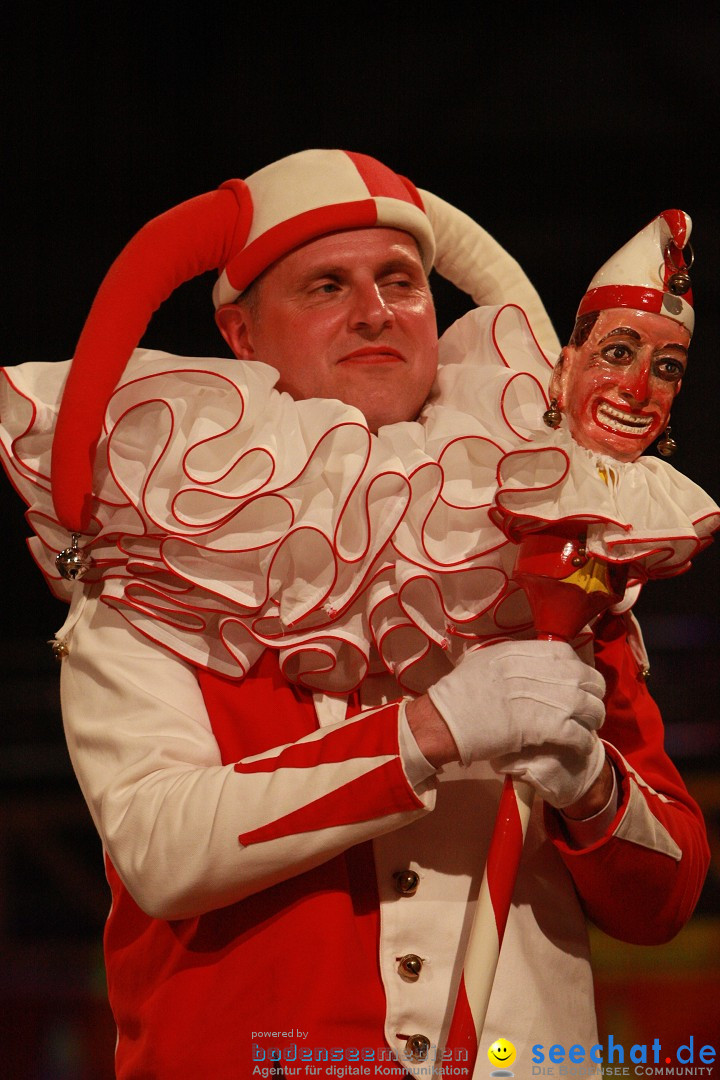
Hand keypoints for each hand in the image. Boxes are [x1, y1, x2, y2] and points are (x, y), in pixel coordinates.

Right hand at [425, 640, 605, 805]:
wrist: (443, 721)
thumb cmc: (456, 693)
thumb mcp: (481, 661)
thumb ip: (507, 659)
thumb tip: (524, 662)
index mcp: (518, 652)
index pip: (565, 653)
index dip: (578, 669)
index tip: (578, 682)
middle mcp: (534, 670)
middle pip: (583, 678)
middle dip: (594, 693)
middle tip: (589, 707)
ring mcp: (540, 698)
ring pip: (587, 705)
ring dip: (593, 718)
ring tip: (589, 728)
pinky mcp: (540, 727)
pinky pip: (576, 732)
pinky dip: (583, 740)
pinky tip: (580, 746)